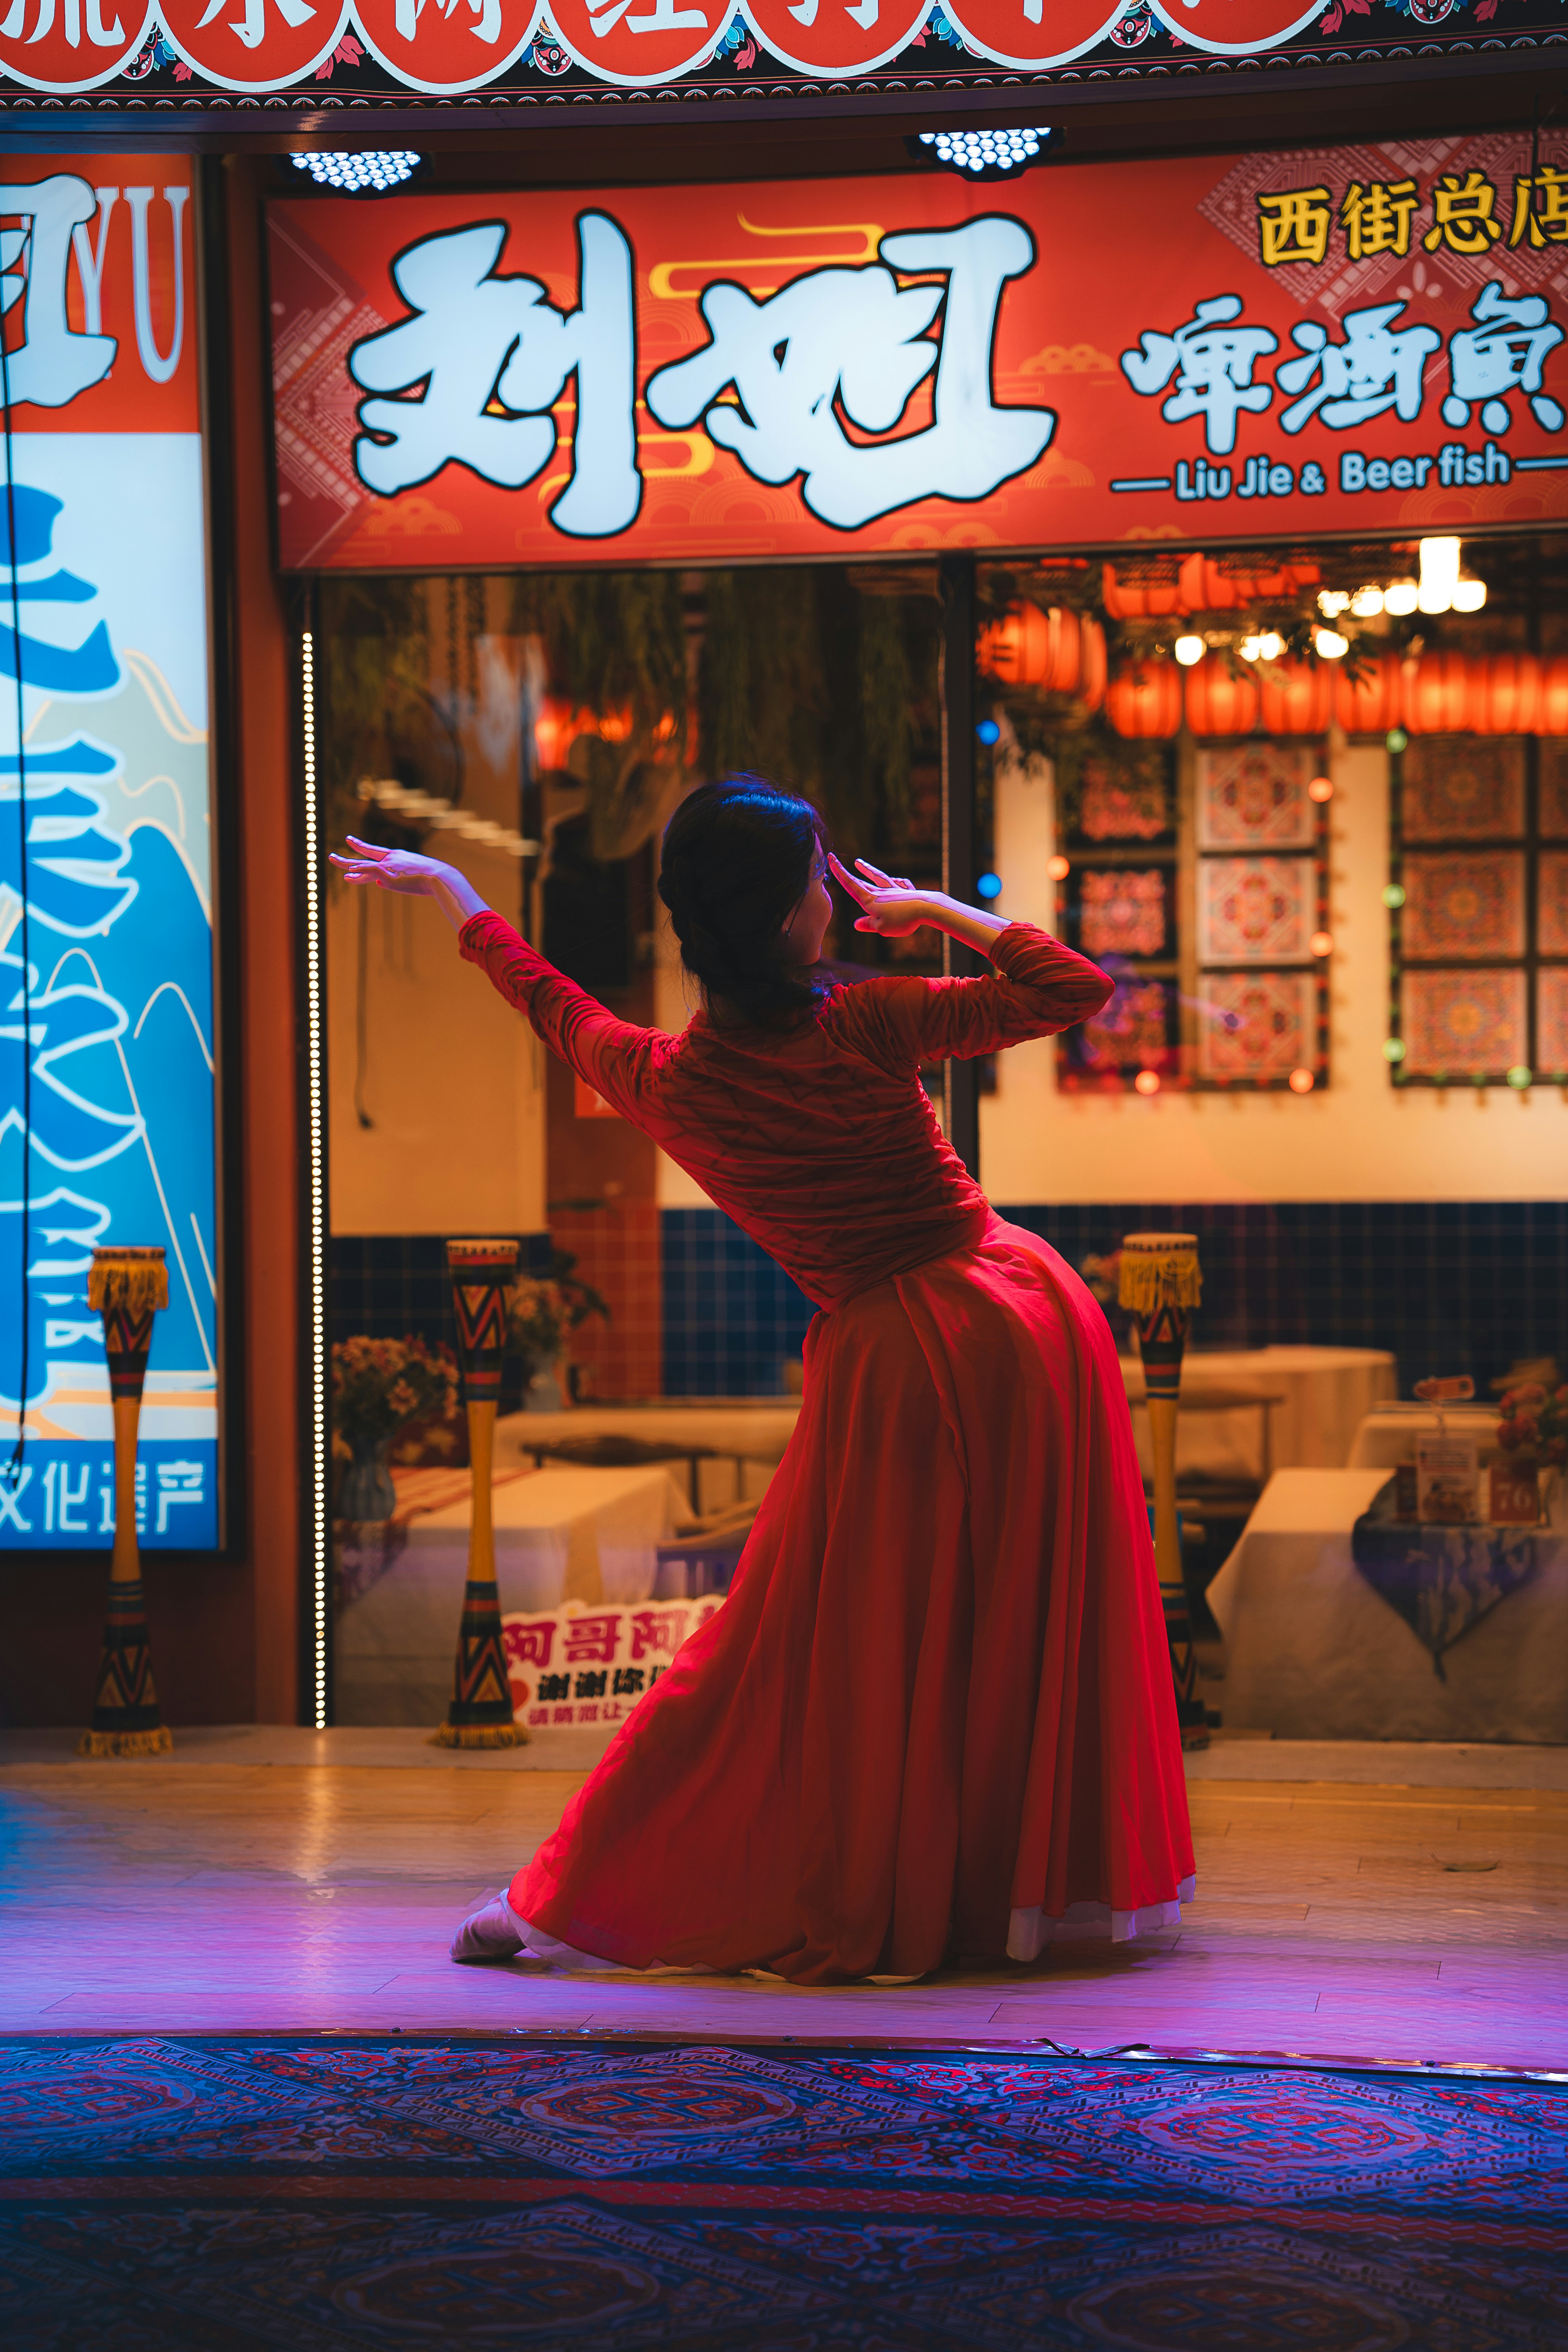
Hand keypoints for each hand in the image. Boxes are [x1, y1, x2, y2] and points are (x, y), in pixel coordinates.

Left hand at [330, 836, 490, 931]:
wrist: (440, 877)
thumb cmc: (433, 880)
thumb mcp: (412, 879)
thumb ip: (393, 880)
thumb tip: (377, 884)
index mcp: (398, 857)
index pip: (376, 853)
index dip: (363, 848)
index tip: (352, 842)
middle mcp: (391, 858)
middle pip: (366, 854)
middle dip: (350, 853)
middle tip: (334, 853)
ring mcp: (388, 864)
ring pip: (362, 864)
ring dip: (346, 863)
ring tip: (332, 858)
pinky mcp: (388, 872)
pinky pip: (368, 871)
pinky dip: (358, 873)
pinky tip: (348, 875)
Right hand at [828, 853, 937, 938]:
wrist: (927, 908)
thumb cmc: (903, 920)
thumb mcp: (882, 928)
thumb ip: (868, 925)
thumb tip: (856, 924)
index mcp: (870, 900)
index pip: (850, 884)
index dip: (839, 872)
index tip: (830, 858)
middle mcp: (881, 892)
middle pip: (861, 881)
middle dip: (847, 872)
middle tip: (836, 861)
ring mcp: (894, 890)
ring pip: (878, 878)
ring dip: (868, 870)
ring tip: (859, 862)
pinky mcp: (907, 892)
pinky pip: (899, 885)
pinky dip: (896, 883)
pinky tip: (896, 881)